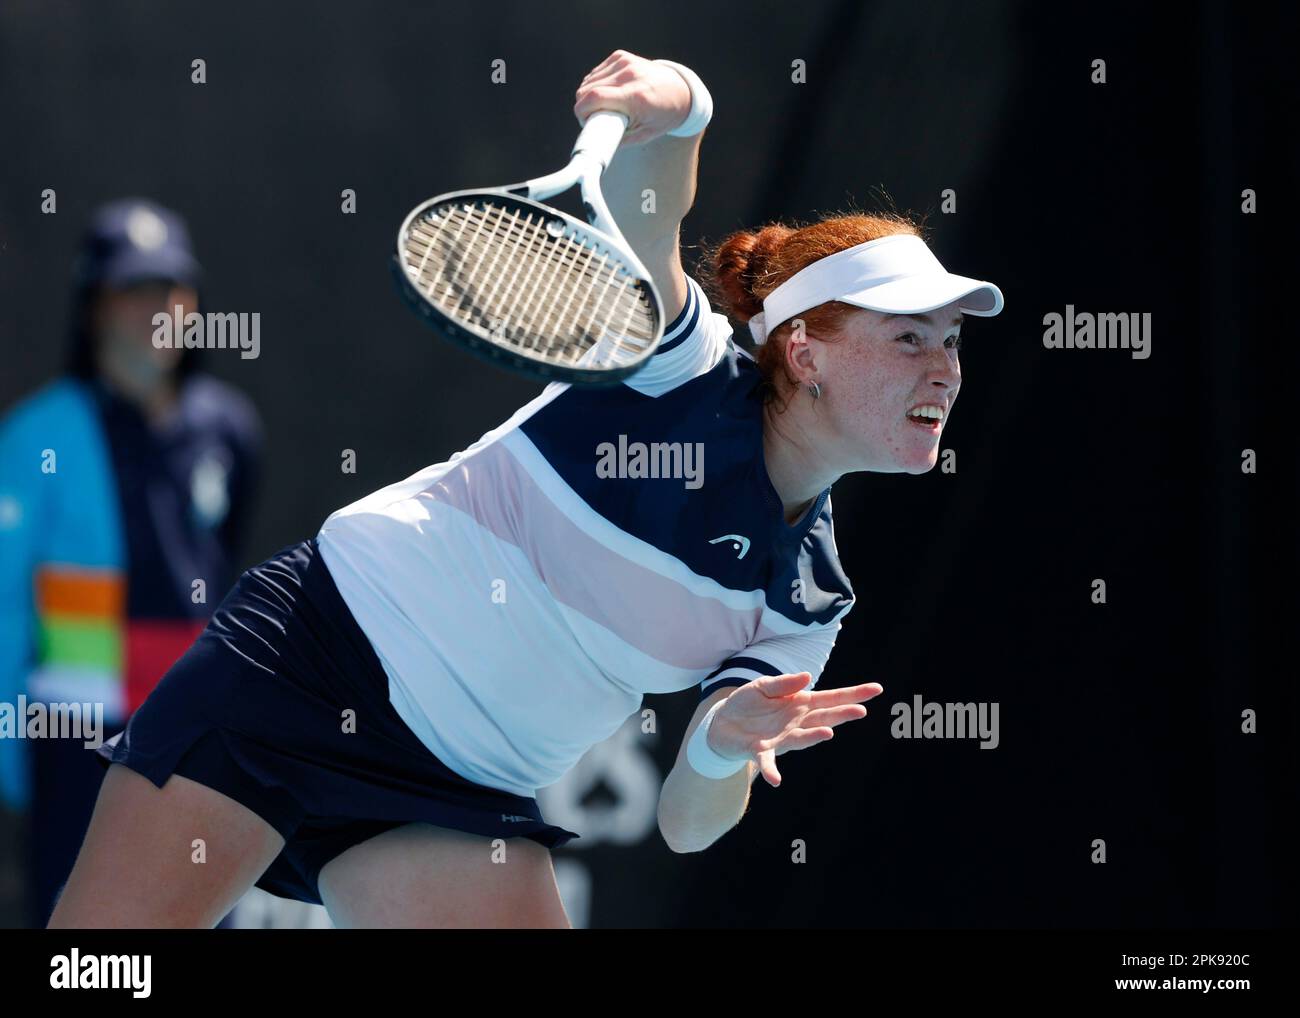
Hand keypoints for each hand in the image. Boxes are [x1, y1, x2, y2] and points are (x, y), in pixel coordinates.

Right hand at [574, 49, 692, 145]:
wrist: (681, 91)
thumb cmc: (663, 116)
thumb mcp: (645, 135)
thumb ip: (620, 139)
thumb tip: (597, 143)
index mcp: (636, 96)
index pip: (595, 97)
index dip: (581, 111)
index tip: (584, 122)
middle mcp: (630, 75)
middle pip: (587, 89)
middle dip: (585, 106)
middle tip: (595, 118)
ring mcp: (625, 62)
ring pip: (589, 80)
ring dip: (590, 95)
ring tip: (603, 106)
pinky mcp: (621, 56)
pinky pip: (596, 72)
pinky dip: (596, 83)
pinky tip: (608, 92)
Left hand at [707, 674, 883, 787]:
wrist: (722, 724)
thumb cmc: (748, 703)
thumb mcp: (763, 685)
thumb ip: (784, 683)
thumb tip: (808, 676)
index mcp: (800, 703)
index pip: (831, 698)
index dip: (853, 694)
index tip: (876, 689)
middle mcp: (796, 723)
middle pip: (824, 718)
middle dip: (841, 714)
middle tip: (860, 710)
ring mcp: (780, 738)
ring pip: (800, 739)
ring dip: (813, 737)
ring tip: (827, 733)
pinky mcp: (759, 751)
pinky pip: (766, 762)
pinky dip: (771, 771)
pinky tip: (775, 780)